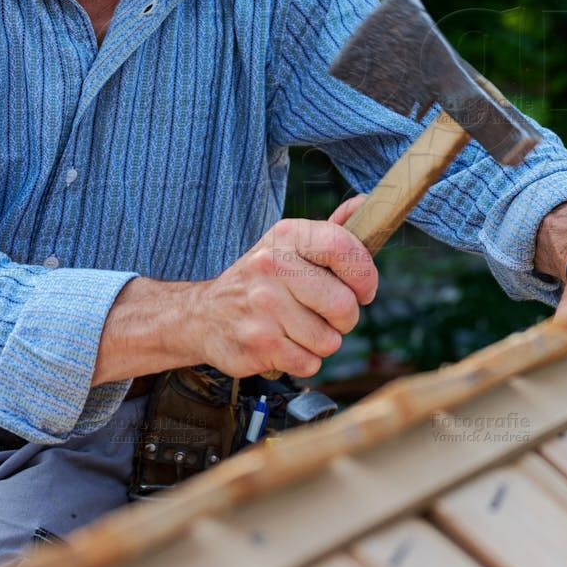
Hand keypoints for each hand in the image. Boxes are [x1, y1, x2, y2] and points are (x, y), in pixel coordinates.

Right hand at [186, 196, 376, 377]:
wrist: (202, 315)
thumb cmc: (260, 280)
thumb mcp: (287, 246)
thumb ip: (330, 230)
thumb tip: (364, 203)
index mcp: (286, 236)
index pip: (343, 248)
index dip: (365, 275)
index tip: (363, 290)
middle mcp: (271, 266)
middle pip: (343, 304)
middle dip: (345, 318)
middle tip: (327, 315)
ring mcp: (263, 306)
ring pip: (329, 340)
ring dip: (322, 342)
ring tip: (298, 328)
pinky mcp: (258, 343)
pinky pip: (310, 363)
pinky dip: (304, 360)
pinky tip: (284, 345)